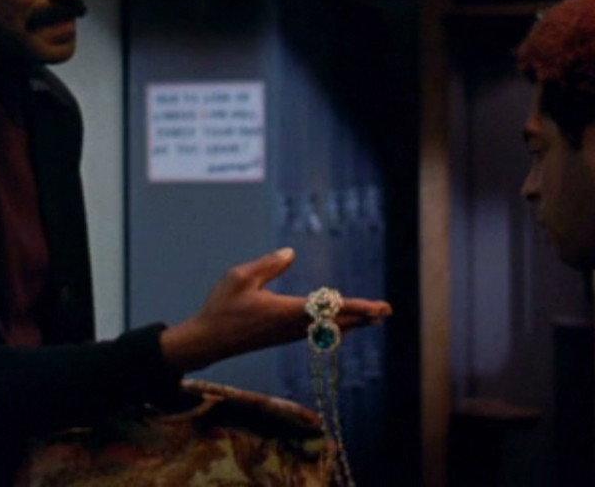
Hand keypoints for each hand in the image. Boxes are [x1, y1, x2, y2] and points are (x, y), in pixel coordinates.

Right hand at [160, 247, 391, 372]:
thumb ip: (268, 264)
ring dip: (351, 321)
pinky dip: (334, 325)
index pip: (330, 309)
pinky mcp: (282, 336)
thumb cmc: (222, 306)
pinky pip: (317, 332)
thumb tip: (292, 253)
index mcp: (287, 311)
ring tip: (372, 316)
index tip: (378, 308)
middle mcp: (293, 326)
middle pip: (336, 322)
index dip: (357, 307)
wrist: (208, 341)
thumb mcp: (240, 277)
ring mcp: (288, 334)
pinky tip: (339, 322)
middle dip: (363, 316)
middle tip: (386, 311)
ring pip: (328, 329)